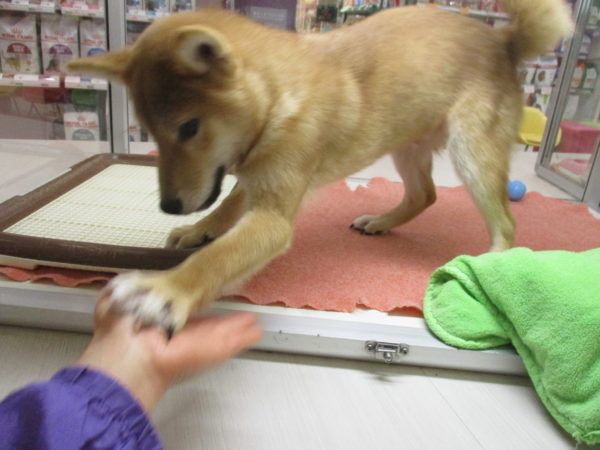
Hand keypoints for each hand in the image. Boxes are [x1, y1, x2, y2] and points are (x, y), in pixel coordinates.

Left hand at [78, 295, 262, 411]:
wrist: (129, 354)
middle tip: (240, 314)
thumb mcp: (113, 302)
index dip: (197, 305)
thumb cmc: (119, 330)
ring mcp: (196, 344)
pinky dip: (244, 338)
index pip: (182, 313)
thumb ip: (119, 292)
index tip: (209, 297)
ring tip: (253, 322)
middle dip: (224, 321)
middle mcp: (179, 334)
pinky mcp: (210, 351)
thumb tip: (119, 284)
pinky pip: (231, 344)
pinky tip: (256, 332)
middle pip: (207, 326)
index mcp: (159, 322)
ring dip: (237, 328)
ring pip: (221, 335)